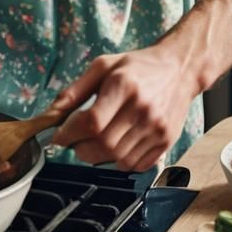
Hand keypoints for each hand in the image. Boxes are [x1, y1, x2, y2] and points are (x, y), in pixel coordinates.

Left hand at [50, 44, 193, 170]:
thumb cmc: (137, 66)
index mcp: (124, 85)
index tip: (59, 135)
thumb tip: (52, 113)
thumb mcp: (103, 66)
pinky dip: (119, 162)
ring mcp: (156, 128)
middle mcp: (142, 108)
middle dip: (81, 148)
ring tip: (93, 143)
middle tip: (75, 141)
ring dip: (98, 157)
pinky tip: (114, 147)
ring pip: (118, 159)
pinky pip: (136, 165)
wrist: (179, 69)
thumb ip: (76, 90)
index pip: (92, 122)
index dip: (70, 133)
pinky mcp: (166, 141)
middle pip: (103, 144)